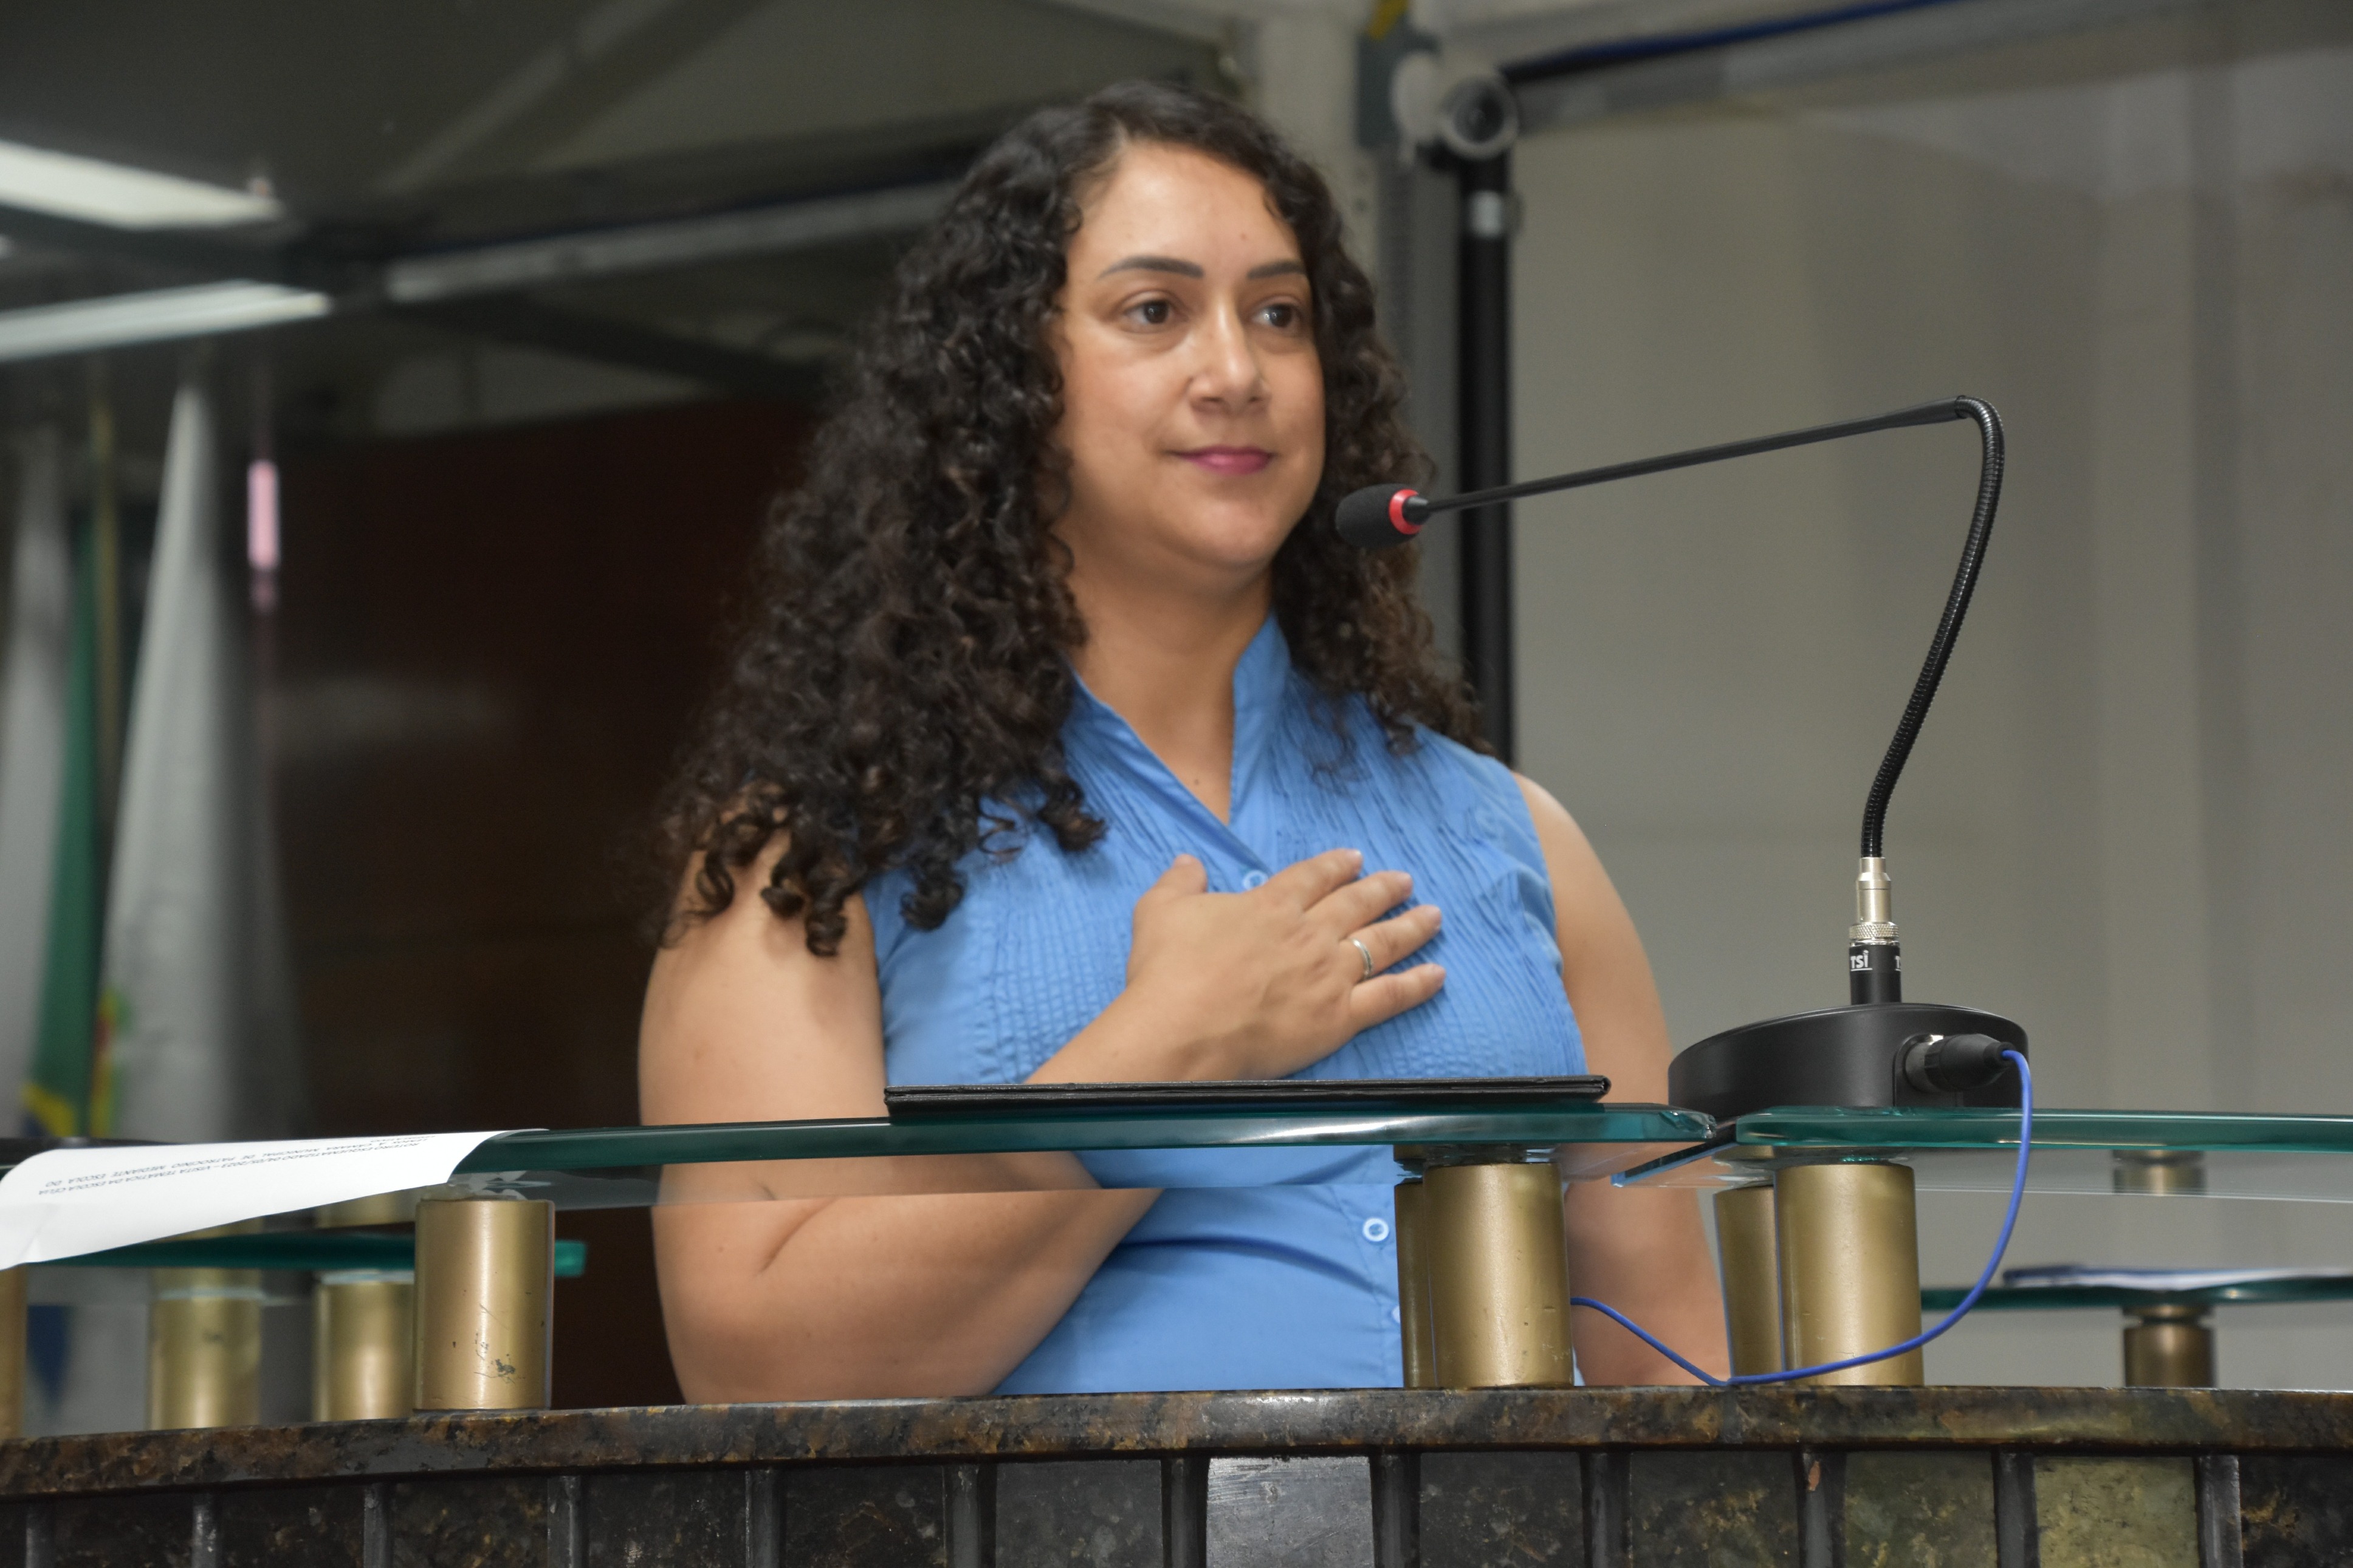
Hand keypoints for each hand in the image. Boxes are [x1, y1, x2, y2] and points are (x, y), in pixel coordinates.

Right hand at [1110, 848, 1444, 1080]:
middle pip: (1357, 904)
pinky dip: (1417, 984)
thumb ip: (1179, 882)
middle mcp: (1309, 933)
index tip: (1354, 858)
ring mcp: (1329, 975)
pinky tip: (1438, 974)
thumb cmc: (1167, 971)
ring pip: (1383, 943)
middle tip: (1405, 880)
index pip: (1312, 876)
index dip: (1336, 865)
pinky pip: (1389, 996)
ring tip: (1434, 916)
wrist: (1183, 1029)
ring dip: (1412, 927)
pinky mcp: (1339, 1017)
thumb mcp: (1160, 911)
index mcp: (1270, 906)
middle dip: (1383, 888)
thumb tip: (1188, 861)